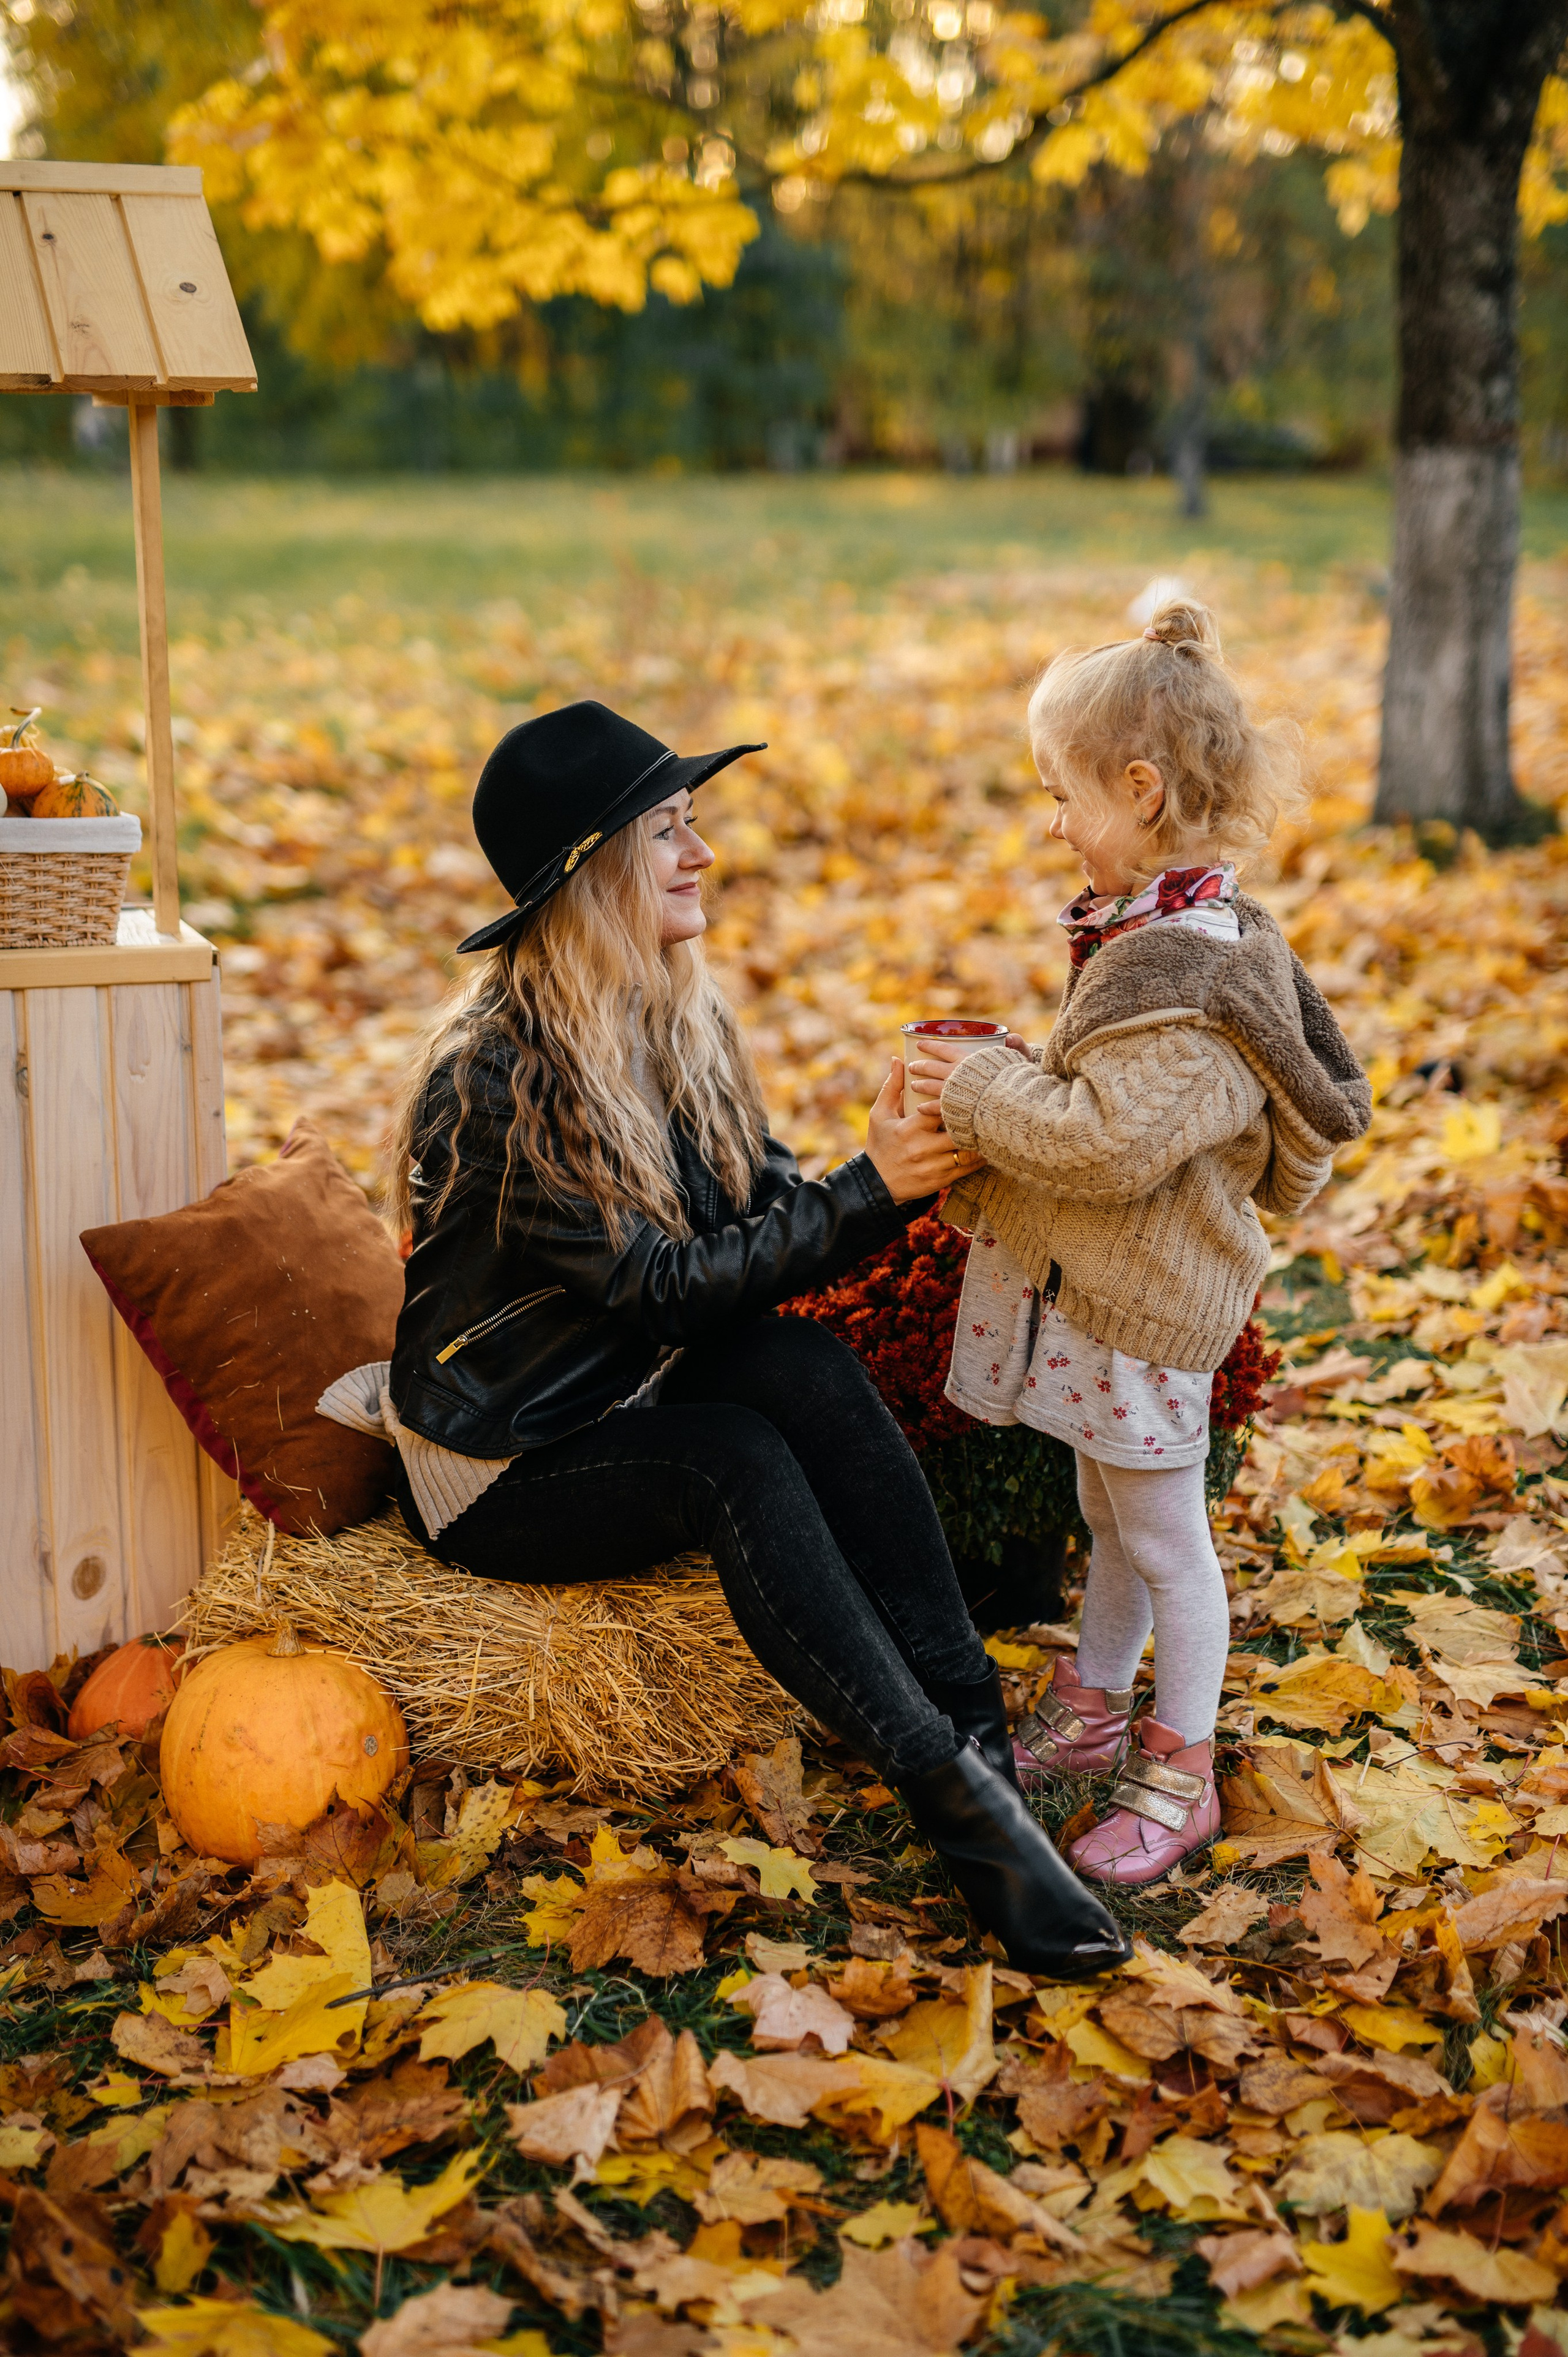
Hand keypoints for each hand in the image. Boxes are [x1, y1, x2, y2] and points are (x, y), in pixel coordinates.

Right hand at [865, 1062, 984, 1202]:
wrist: (875, 1184)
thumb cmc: (879, 1144)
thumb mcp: (879, 1114)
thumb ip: (892, 1087)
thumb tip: (898, 1059)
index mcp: (910, 1127)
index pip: (940, 1108)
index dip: (956, 1100)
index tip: (967, 1092)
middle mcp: (922, 1147)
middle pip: (958, 1130)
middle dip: (972, 1120)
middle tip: (986, 1108)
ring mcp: (933, 1165)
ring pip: (966, 1150)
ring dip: (979, 1140)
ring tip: (990, 1127)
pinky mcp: (941, 1180)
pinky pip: (967, 1168)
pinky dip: (978, 1158)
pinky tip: (985, 1149)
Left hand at [905, 1030, 1027, 1100]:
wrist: (1008, 1106)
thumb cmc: (1015, 1081)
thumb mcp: (1018, 1061)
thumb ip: (1016, 1048)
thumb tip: (1011, 1037)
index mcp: (966, 1059)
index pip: (943, 1048)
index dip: (930, 1045)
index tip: (919, 1043)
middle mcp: (954, 1074)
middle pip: (930, 1068)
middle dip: (919, 1066)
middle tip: (912, 1066)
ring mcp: (950, 1093)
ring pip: (929, 1087)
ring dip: (919, 1085)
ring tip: (913, 1086)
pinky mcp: (951, 1111)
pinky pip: (933, 1108)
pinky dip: (925, 1107)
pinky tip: (920, 1108)